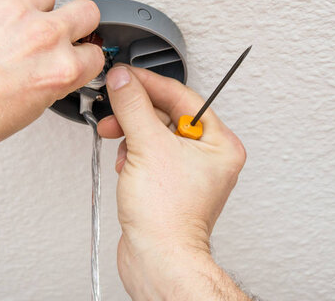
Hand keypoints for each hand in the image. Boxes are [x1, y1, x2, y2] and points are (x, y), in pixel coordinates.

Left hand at [0, 0, 103, 154]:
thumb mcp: (34, 106)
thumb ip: (54, 78)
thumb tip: (55, 65)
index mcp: (62, 68)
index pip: (94, 52)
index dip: (82, 55)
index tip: (73, 54)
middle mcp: (44, 36)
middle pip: (87, 11)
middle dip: (77, 22)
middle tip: (59, 31)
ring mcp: (14, 12)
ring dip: (33, 10)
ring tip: (11, 29)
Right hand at [97, 65, 247, 298]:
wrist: (158, 259)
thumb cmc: (168, 217)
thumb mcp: (147, 147)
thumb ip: (134, 106)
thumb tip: (124, 79)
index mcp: (219, 143)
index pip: (183, 97)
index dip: (150, 83)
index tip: (125, 76)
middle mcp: (208, 156)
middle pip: (167, 115)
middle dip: (137, 114)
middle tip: (115, 108)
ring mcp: (189, 171)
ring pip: (155, 134)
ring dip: (132, 136)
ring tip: (120, 143)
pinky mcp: (169, 183)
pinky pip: (150, 154)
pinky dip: (134, 154)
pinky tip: (126, 165)